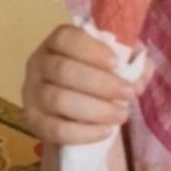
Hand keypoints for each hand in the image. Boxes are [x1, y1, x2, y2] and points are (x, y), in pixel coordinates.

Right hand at [21, 24, 151, 144]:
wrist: (74, 114)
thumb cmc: (96, 80)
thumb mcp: (115, 66)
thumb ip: (132, 64)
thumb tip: (139, 77)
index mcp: (56, 43)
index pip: (65, 38)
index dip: (90, 49)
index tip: (115, 63)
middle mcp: (38, 64)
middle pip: (63, 70)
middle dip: (101, 83)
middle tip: (128, 94)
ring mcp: (32, 94)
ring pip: (58, 99)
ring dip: (95, 109)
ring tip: (122, 115)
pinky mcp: (34, 122)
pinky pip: (56, 129)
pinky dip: (84, 132)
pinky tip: (106, 132)